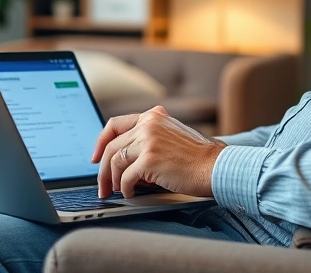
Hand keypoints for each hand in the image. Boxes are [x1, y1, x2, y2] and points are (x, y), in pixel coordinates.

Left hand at [90, 105, 225, 198]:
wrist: (215, 166)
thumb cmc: (197, 157)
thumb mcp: (171, 136)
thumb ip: (148, 139)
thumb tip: (122, 161)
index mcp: (152, 116)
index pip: (114, 124)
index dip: (100, 142)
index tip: (95, 157)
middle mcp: (148, 124)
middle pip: (111, 145)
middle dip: (102, 169)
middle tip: (102, 185)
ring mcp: (148, 140)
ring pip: (115, 161)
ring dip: (112, 180)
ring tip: (116, 191)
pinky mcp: (149, 159)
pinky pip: (126, 177)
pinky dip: (125, 188)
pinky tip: (130, 194)